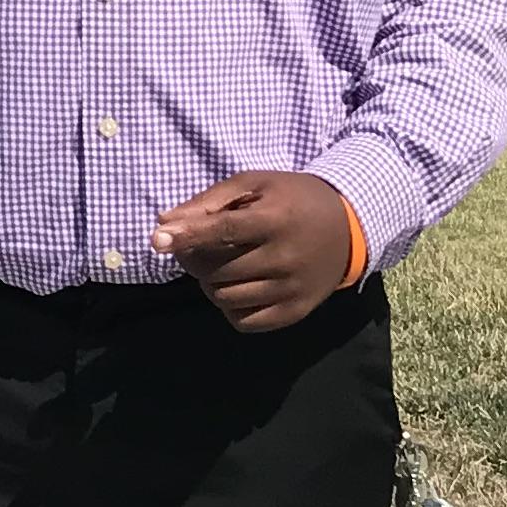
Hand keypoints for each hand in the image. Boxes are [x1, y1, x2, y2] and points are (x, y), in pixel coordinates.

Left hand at [150, 171, 359, 333]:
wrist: (349, 227)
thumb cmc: (292, 199)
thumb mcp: (255, 184)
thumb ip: (210, 202)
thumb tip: (163, 222)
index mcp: (276, 219)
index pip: (223, 231)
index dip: (187, 235)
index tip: (157, 239)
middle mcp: (286, 257)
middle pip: (218, 270)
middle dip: (195, 260)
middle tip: (198, 249)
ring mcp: (292, 289)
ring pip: (226, 298)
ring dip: (210, 283)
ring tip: (221, 266)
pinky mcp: (296, 312)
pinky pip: (244, 322)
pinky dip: (230, 307)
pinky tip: (238, 287)